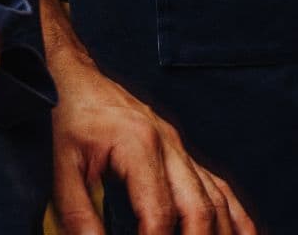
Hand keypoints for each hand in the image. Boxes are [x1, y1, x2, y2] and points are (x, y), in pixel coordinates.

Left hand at [50, 66, 256, 234]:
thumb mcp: (61, 167)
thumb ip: (78, 213)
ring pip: (217, 199)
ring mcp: (181, 149)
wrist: (77, 79)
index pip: (158, 212)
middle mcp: (169, 146)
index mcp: (138, 146)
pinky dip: (236, 217)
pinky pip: (219, 187)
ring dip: (222, 234)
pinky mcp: (183, 154)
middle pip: (199, 208)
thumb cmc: (68, 119)